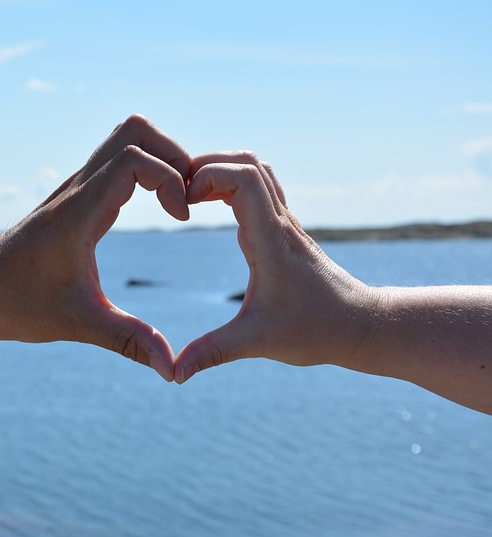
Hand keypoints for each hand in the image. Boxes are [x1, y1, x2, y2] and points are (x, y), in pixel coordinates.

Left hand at [0, 115, 190, 379]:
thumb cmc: (15, 304)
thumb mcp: (76, 324)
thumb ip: (127, 342)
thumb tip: (171, 370)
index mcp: (79, 213)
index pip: (133, 160)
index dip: (169, 179)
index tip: (179, 218)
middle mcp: (78, 189)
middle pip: (135, 131)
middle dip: (173, 157)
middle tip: (186, 200)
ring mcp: (77, 187)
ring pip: (126, 137)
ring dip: (160, 157)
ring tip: (175, 199)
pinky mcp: (78, 194)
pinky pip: (119, 158)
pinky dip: (147, 169)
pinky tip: (155, 205)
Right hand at [174, 151, 374, 382]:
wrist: (362, 326)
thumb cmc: (317, 331)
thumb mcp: (258, 342)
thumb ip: (213, 353)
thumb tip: (175, 373)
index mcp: (272, 240)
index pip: (244, 178)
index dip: (208, 176)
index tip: (184, 203)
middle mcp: (280, 223)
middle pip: (248, 162)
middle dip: (209, 166)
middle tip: (181, 192)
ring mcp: (285, 224)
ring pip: (257, 171)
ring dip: (223, 172)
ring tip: (193, 195)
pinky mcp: (285, 232)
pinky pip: (260, 190)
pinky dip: (233, 185)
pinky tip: (215, 207)